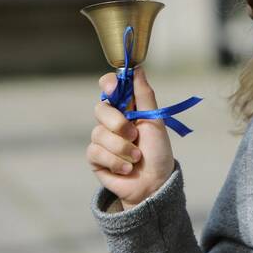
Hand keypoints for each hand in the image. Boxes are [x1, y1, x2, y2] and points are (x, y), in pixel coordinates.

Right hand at [86, 67, 174, 209]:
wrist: (154, 183)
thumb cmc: (157, 152)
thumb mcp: (155, 121)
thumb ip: (144, 96)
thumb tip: (137, 68)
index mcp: (127, 109)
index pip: (109, 87)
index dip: (109, 85)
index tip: (114, 90)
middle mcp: (112, 121)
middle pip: (100, 108)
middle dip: (118, 123)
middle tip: (134, 135)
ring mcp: (102, 139)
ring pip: (98, 133)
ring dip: (122, 148)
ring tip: (136, 157)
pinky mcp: (95, 157)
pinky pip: (95, 151)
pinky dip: (115, 161)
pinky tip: (126, 168)